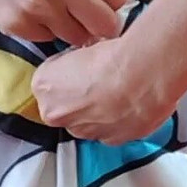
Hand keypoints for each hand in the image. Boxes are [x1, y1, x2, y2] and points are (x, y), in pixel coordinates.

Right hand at [0, 0, 130, 45]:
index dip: (115, 3)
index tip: (108, 4)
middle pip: (105, 24)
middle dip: (103, 25)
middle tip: (92, 20)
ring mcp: (37, 6)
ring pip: (78, 37)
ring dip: (74, 29)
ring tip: (59, 12)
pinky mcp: (18, 25)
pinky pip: (49, 39)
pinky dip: (47, 31)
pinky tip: (34, 12)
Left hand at [31, 32, 175, 143]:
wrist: (143, 76)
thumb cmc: (113, 58)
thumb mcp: (84, 46)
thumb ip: (76, 62)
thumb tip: (86, 61)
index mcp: (43, 86)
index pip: (50, 78)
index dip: (69, 69)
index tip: (82, 64)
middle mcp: (57, 114)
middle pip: (65, 104)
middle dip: (81, 94)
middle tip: (101, 78)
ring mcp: (82, 131)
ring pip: (87, 120)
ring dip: (99, 109)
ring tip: (119, 89)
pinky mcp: (108, 140)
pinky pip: (110, 130)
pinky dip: (119, 119)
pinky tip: (129, 102)